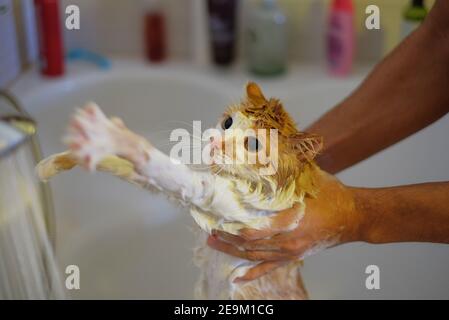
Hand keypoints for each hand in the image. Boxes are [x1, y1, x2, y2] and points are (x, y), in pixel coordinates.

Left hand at [207, 172, 361, 281]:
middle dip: (226, 238)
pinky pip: (269, 268)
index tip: (215, 218)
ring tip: (214, 244)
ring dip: (232, 252)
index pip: (251, 231)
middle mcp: (288, 241)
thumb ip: (286, 168)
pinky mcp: (294, 257)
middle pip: (248, 245)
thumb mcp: (309, 178)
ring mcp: (290, 252)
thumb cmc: (332, 195)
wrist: (354, 216)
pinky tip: (237, 277)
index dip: (230, 227)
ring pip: (254, 257)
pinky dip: (252, 273)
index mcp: (290, 221)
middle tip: (209, 231)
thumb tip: (263, 149)